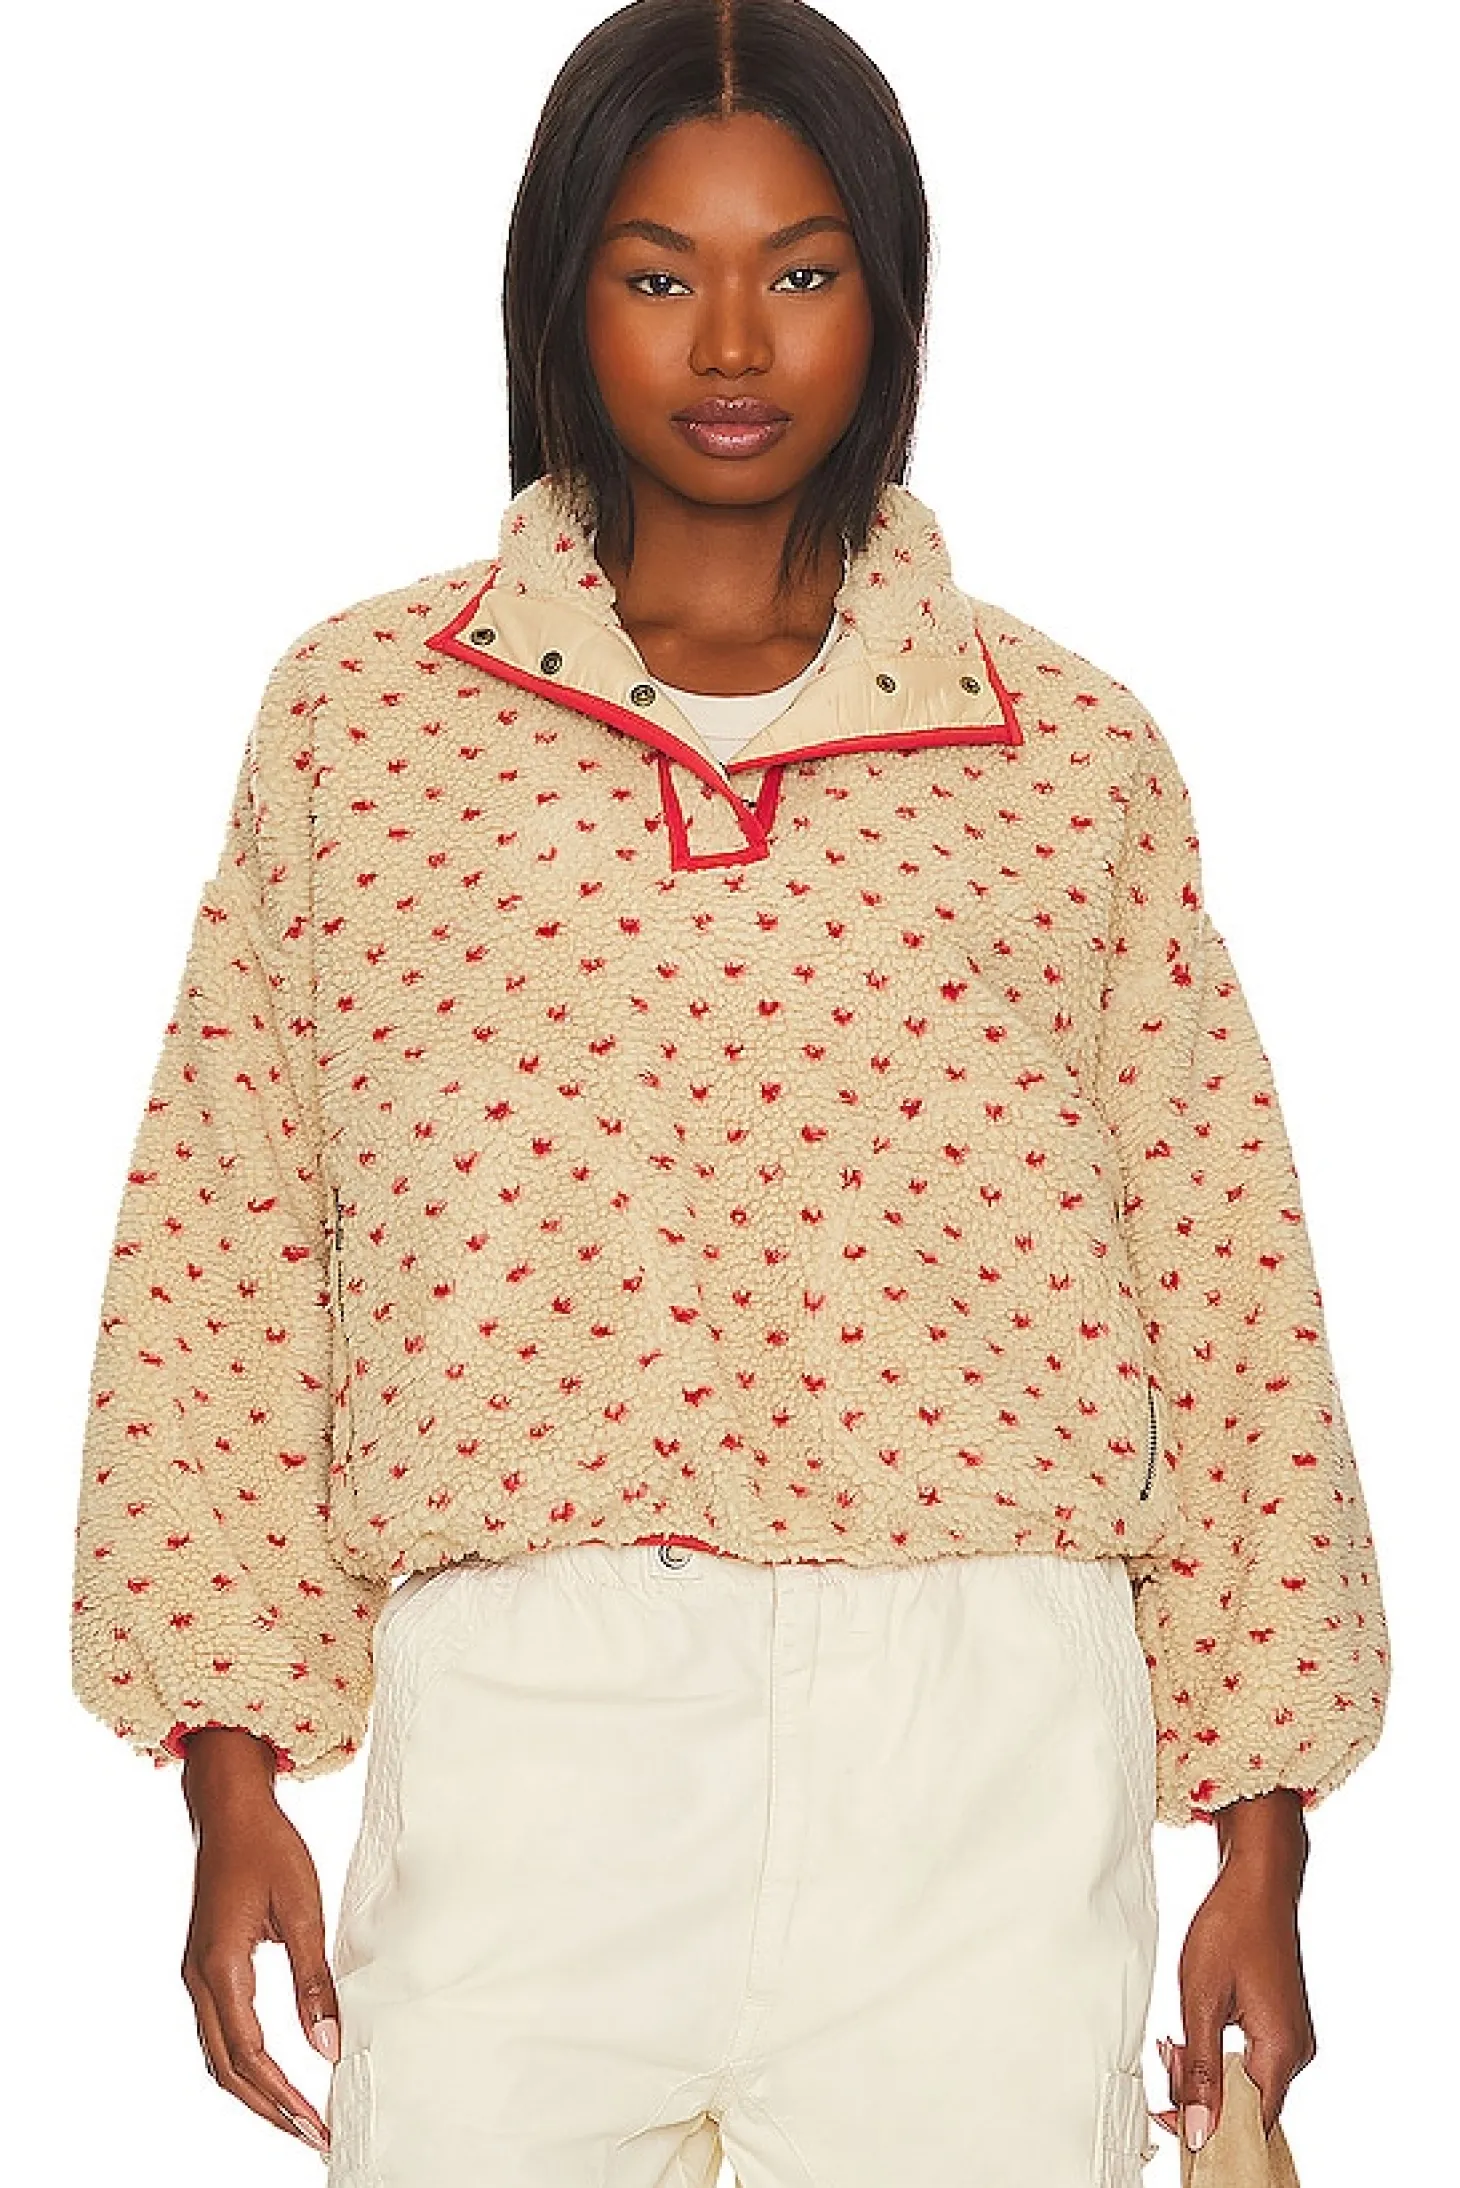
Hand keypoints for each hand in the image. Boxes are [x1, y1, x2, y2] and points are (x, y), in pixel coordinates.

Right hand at [179, 1728, 340, 2157]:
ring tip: (296, 2118)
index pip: (251, 2056)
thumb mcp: (304, 1908)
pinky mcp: (204, 1965)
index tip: (317, 2126)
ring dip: (255, 2092)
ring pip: (219, 2055)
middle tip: (313, 2137)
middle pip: (229, 2069)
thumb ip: (313, 1980)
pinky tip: (272, 2075)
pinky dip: (244, 2064)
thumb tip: (328, 2047)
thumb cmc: (269, 1847)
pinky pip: (219, 2032)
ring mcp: (196, 1974)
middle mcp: (199, 1979)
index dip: (283, 2098)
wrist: (230, 1807)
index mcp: (221, 1969)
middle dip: (270, 2109)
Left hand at [1152, 1788, 1314, 2150]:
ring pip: (1243, 2082)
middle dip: (1199, 2092)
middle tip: (1166, 2055)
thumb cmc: (1231, 1927)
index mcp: (1281, 2052)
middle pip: (1245, 2106)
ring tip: (1174, 2039)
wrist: (1256, 1882)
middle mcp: (1295, 2051)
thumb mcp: (1201, 2000)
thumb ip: (1199, 2072)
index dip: (1208, 2131)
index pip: (1249, 2127)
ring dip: (1204, 2070)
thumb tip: (1198, 2132)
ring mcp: (1291, 2039)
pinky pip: (1249, 2060)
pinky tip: (1193, 2031)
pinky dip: (1217, 2053)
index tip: (1168, 2117)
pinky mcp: (1281, 2026)